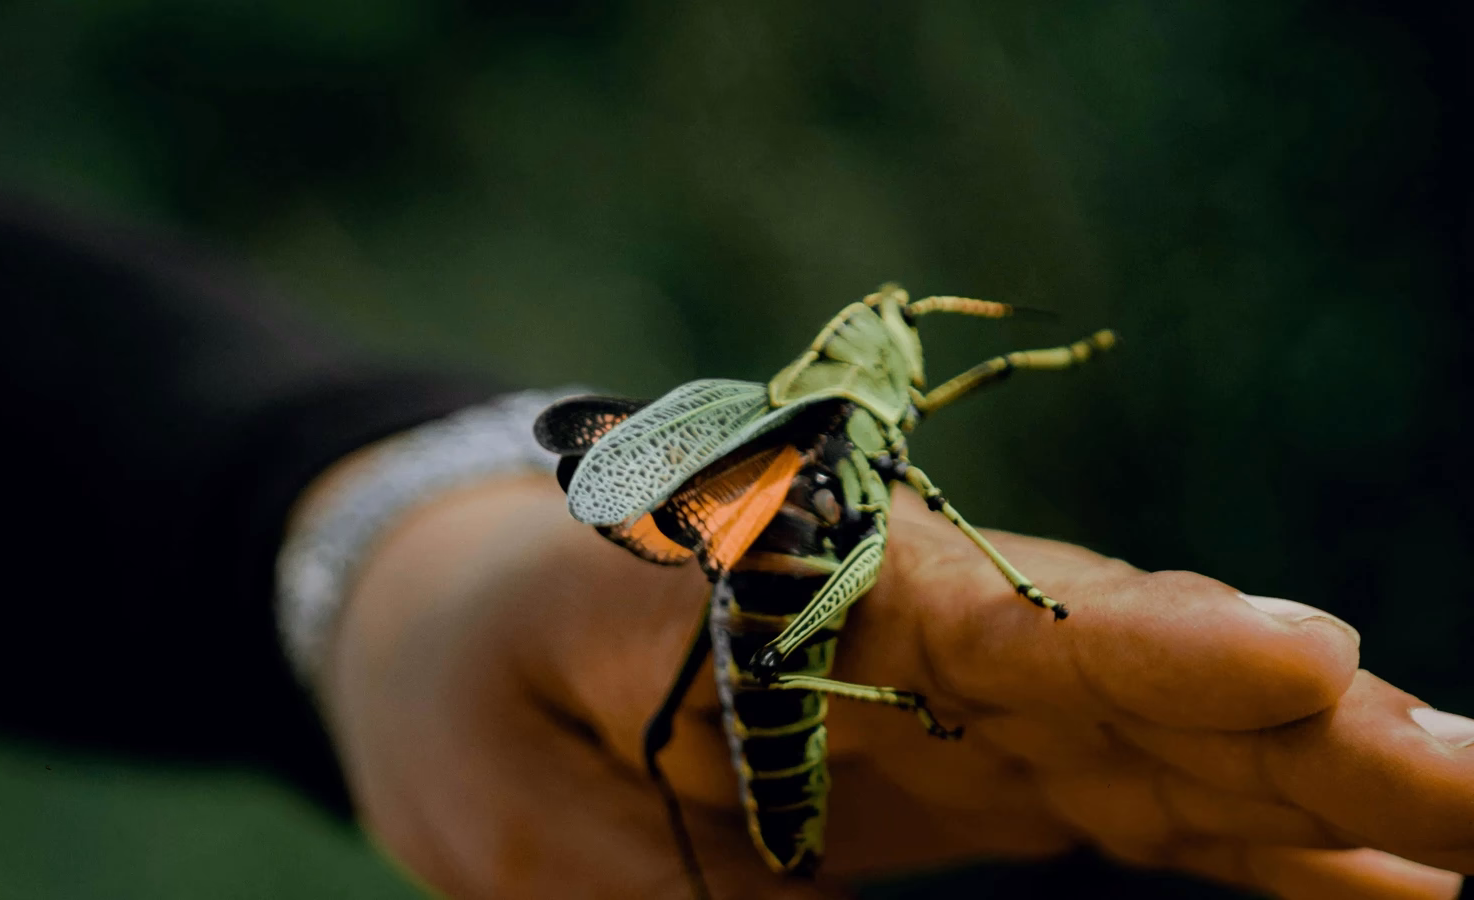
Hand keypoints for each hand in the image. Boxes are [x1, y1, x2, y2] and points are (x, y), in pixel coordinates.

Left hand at [318, 475, 1469, 898]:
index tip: (1307, 660)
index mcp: (794, 583)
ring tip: (1472, 825)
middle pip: (1128, 671)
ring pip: (1162, 734)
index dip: (1151, 645)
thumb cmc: (474, 685)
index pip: (997, 611)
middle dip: (1308, 727)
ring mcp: (956, 695)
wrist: (467, 630)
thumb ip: (639, 872)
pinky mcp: (974, 752)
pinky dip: (1246, 831)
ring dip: (1319, 784)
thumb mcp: (506, 791)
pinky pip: (1130, 789)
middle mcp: (910, 624)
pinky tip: (1358, 873)